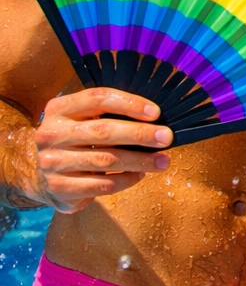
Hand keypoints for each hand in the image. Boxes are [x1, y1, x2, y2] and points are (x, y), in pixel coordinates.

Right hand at [34, 89, 171, 211]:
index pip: (97, 99)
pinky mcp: (59, 187)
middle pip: (103, 130)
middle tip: (166, 138)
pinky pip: (101, 184)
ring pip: (106, 160)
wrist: (38, 174)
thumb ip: (109, 114)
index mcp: (59, 109)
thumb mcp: (81, 120)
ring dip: (140, 160)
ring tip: (163, 161)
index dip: (129, 103)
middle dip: (140, 134)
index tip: (156, 113)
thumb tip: (155, 118)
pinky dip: (126, 179)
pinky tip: (140, 174)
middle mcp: (51, 134)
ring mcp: (52, 162)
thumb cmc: (74, 141)